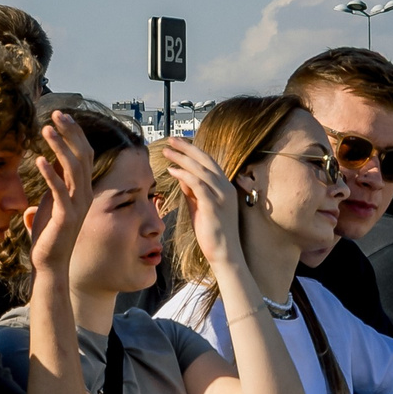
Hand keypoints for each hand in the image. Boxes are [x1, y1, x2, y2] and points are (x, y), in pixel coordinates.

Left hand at [24, 111, 98, 278]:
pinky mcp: (65, 217)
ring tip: (46, 130)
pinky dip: (50, 174)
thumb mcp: (50, 201)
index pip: (84, 154)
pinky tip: (38, 160)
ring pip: (73, 169)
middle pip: (83, 155)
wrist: (49, 264)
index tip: (60, 117)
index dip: (75, 134)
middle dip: (71, 133)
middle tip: (56, 114)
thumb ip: (54, 182)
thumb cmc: (48, 234)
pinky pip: (59, 190)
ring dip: (60, 147)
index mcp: (82, 189)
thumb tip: (48, 161)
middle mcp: (84, 194)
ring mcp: (77, 206)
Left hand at [158, 136, 247, 274]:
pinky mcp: (214, 206)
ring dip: (182, 158)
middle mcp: (225, 187)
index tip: (178, 143)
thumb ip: (192, 190)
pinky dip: (185, 175)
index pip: (208, 162)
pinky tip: (173, 170)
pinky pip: (198, 185)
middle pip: (205, 160)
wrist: (224, 254)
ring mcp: (221, 196)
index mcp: (224, 186)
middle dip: (187, 148)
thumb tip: (180, 174)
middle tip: (171, 139)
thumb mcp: (199, 206)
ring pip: (201, 170)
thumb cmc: (211, 232)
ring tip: (167, 152)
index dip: (193, 150)